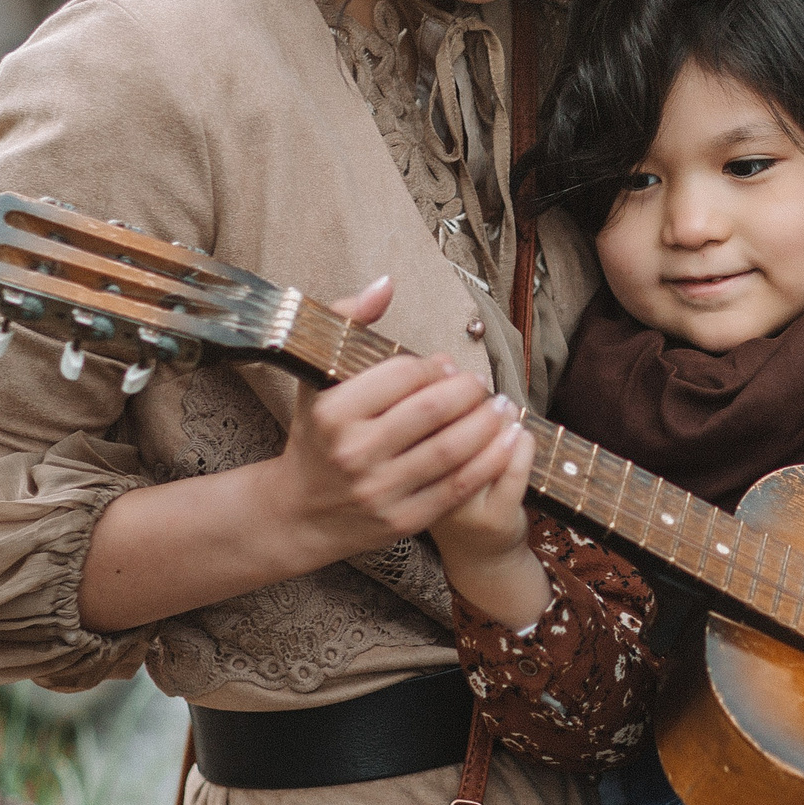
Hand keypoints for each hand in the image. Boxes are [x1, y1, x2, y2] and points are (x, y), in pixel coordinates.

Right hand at [76, 277, 531, 633]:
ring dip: (487, 425)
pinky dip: (488, 463)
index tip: (447, 364)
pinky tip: (504, 443)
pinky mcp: (401, 521)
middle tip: (482, 385)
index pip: (402, 376)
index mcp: (332, 413)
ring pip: (450, 451)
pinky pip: (457, 488)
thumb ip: (348, 322)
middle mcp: (353, 453)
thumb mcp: (318, 377)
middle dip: (469, 392)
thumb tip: (386, 283)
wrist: (299, 512)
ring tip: (503, 409)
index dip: (435, 365)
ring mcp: (378, 491)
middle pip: (432, 412)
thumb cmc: (317, 434)